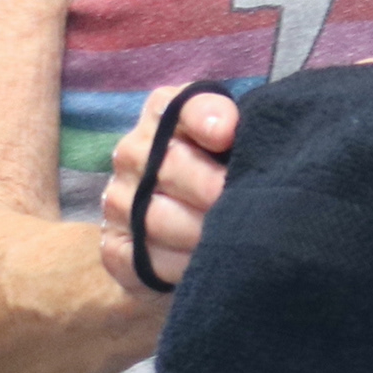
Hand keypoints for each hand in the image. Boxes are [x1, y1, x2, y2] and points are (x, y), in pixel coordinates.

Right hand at [98, 88, 234, 296]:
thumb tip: (257, 140)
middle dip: (214, 190)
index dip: (207, 117)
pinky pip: (144, 257)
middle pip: (172, 166)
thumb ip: (247, 132)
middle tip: (245, 209)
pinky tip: (203, 267)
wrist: (180, 239)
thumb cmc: (220, 181)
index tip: (228, 135)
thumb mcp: (237, 149)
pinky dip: (180, 267)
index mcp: (166, 115)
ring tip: (233, 242)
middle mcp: (134, 152)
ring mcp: (119, 200)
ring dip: (202, 235)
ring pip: (158, 217)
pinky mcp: (114, 246)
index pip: (182, 105)